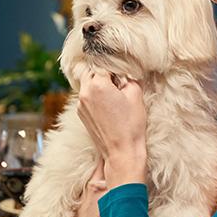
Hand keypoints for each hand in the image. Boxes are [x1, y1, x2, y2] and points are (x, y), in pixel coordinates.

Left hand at [77, 71, 146, 186]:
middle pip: (90, 72)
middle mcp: (85, 93)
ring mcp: (81, 105)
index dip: (114, 66)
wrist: (122, 152)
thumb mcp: (135, 94)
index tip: (121, 70)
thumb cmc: (131, 124)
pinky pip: (86, 97)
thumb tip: (123, 72)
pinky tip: (108, 104)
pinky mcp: (81, 115)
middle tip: (117, 80)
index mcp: (97, 85)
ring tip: (113, 93)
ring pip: (87, 84)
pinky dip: (94, 95)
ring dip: (97, 83)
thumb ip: (128, 77)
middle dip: (103, 72)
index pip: (103, 64)